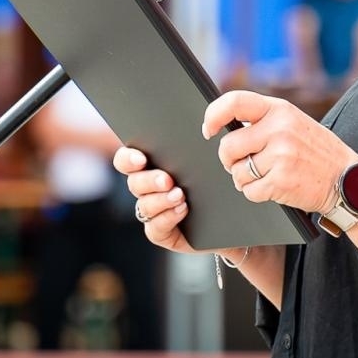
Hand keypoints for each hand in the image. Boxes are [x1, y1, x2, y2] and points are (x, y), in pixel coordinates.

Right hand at [114, 146, 228, 257]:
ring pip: (144, 206)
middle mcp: (148, 189)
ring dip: (160, 200)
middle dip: (149, 180)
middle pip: (134, 183)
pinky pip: (154, 227)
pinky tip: (182, 210)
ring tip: (180, 196)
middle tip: (167, 180)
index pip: (126, 160)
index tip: (141, 159)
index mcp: (153, 166)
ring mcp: (153, 212)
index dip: (128, 159)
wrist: (231, 216)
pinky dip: (167, 218)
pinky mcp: (161, 232)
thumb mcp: (205, 159)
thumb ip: (191, 144)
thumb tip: (192, 125)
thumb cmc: (216, 181)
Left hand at [203, 91, 357, 214]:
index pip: (235, 102)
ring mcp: (281, 155)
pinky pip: (250, 191)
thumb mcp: (295, 123)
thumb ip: (264, 121)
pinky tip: (274, 188)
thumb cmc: (317, 152)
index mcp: (280, 110)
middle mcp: (279, 129)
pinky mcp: (281, 181)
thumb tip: (224, 127)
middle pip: (228, 146)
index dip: (214, 115)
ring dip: (244, 180)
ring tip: (266, 176)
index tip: (208, 130)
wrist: (349, 179)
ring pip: (237, 172)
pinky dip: (256, 194)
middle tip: (242, 164)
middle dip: (229, 160)